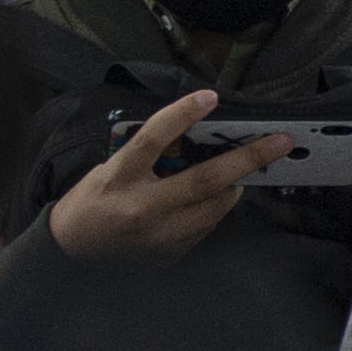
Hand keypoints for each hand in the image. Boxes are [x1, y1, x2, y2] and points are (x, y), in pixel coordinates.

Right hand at [50, 88, 279, 259]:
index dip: (181, 115)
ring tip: (242, 172)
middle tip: (279, 142)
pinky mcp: (169, 253)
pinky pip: (206, 227)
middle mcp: (141, 208)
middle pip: (204, 180)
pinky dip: (215, 208)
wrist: (71, 251)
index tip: (209, 97)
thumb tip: (196, 140)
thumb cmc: (91, 202)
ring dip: (234, 185)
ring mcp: (158, 236)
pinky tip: (214, 198)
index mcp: (119, 179)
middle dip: (247, 159)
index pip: (152, 140)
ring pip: (215, 207)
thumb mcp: (109, 170)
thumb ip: (149, 157)